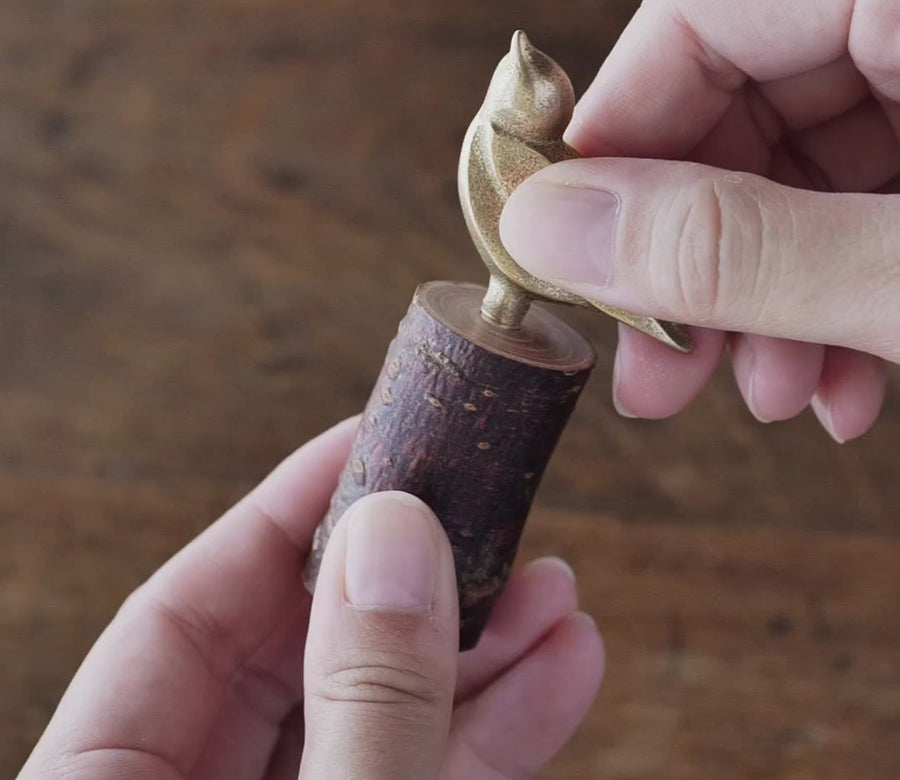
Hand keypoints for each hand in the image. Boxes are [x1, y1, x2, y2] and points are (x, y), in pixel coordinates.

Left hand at [17, 418, 602, 779]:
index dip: (288, 512)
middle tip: (490, 503)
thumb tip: (393, 532)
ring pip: (381, 714)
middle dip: (413, 576)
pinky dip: (497, 730)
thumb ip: (359, 699)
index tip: (375, 437)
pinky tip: (562, 667)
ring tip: (556, 587)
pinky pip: (425, 778)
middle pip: (303, 648)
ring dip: (480, 650)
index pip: (188, 609)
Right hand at [500, 0, 899, 441]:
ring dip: (758, 304)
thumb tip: (548, 228)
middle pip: (737, 110)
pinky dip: (831, 303)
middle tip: (658, 369)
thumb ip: (735, 247)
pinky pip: (862, 209)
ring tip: (769, 397)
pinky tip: (835, 385)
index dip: (608, 143)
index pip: (697, 18)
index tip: (561, 255)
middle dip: (691, 262)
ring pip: (795, 179)